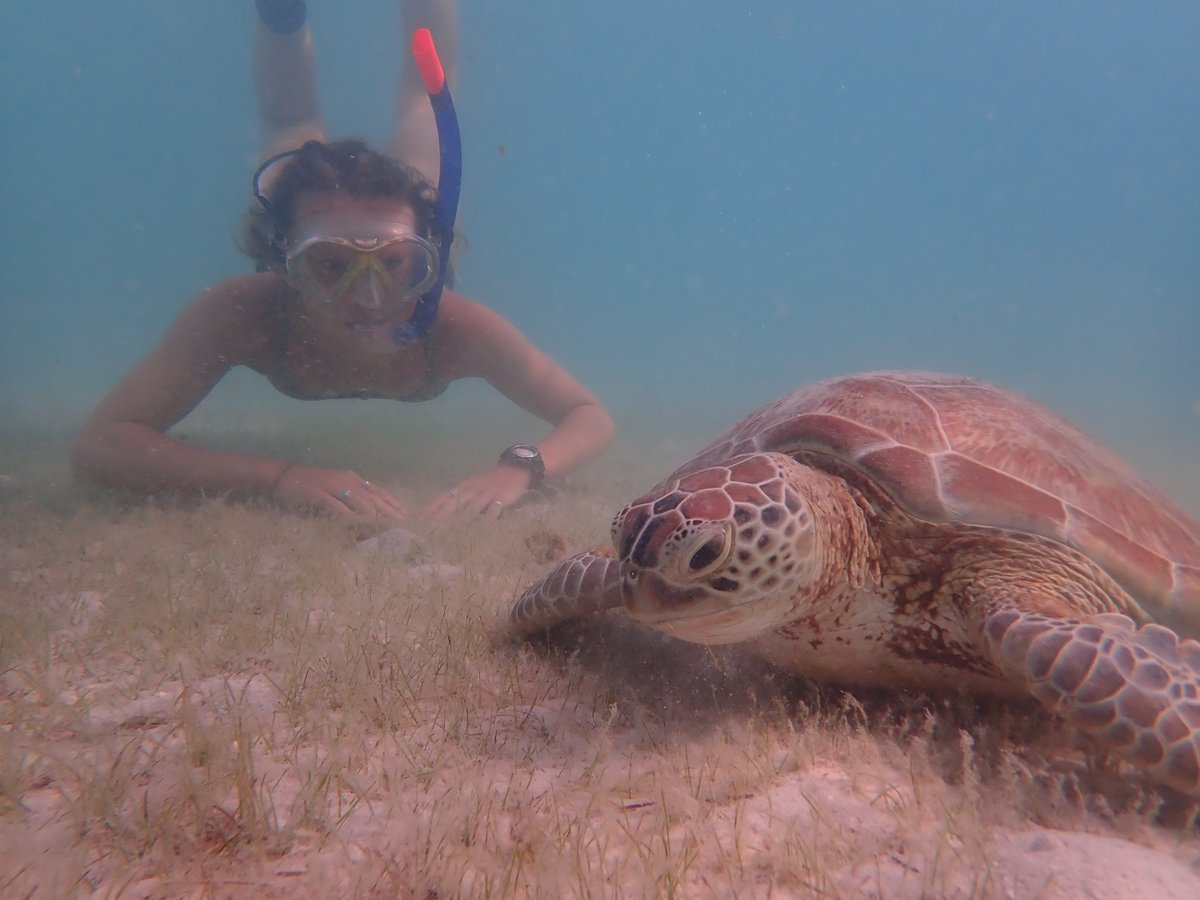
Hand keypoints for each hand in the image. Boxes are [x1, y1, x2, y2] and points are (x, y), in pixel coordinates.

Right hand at [272, 464, 405, 519]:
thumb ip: (350, 501)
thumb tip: (368, 515)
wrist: (283, 476)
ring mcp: (332, 486)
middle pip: (372, 497)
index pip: (377, 491)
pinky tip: (357, 524)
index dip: (391, 502)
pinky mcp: (318, 494)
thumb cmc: (311, 485)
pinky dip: (347, 516)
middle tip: (400, 524)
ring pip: (358, 501)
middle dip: (387, 511)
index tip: (404, 514)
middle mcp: (345, 481)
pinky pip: (336, 506)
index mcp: (351, 479)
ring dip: (372, 515)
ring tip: (385, 527)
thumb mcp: (335, 489)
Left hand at [425, 464, 530, 520]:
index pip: (445, 496)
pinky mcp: (500, 498)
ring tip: (451, 532)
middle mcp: (472, 491)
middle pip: (454, 503)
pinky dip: (487, 519)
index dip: (433, 507)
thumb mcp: (472, 486)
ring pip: (472, 507)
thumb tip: (442, 511)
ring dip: (461, 519)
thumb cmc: (490, 481)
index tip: (421, 519)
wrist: (514, 470)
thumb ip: (460, 497)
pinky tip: (483, 529)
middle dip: (442, 515)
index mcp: (464, 487)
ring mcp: (486, 494)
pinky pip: (493, 510)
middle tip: (430, 527)